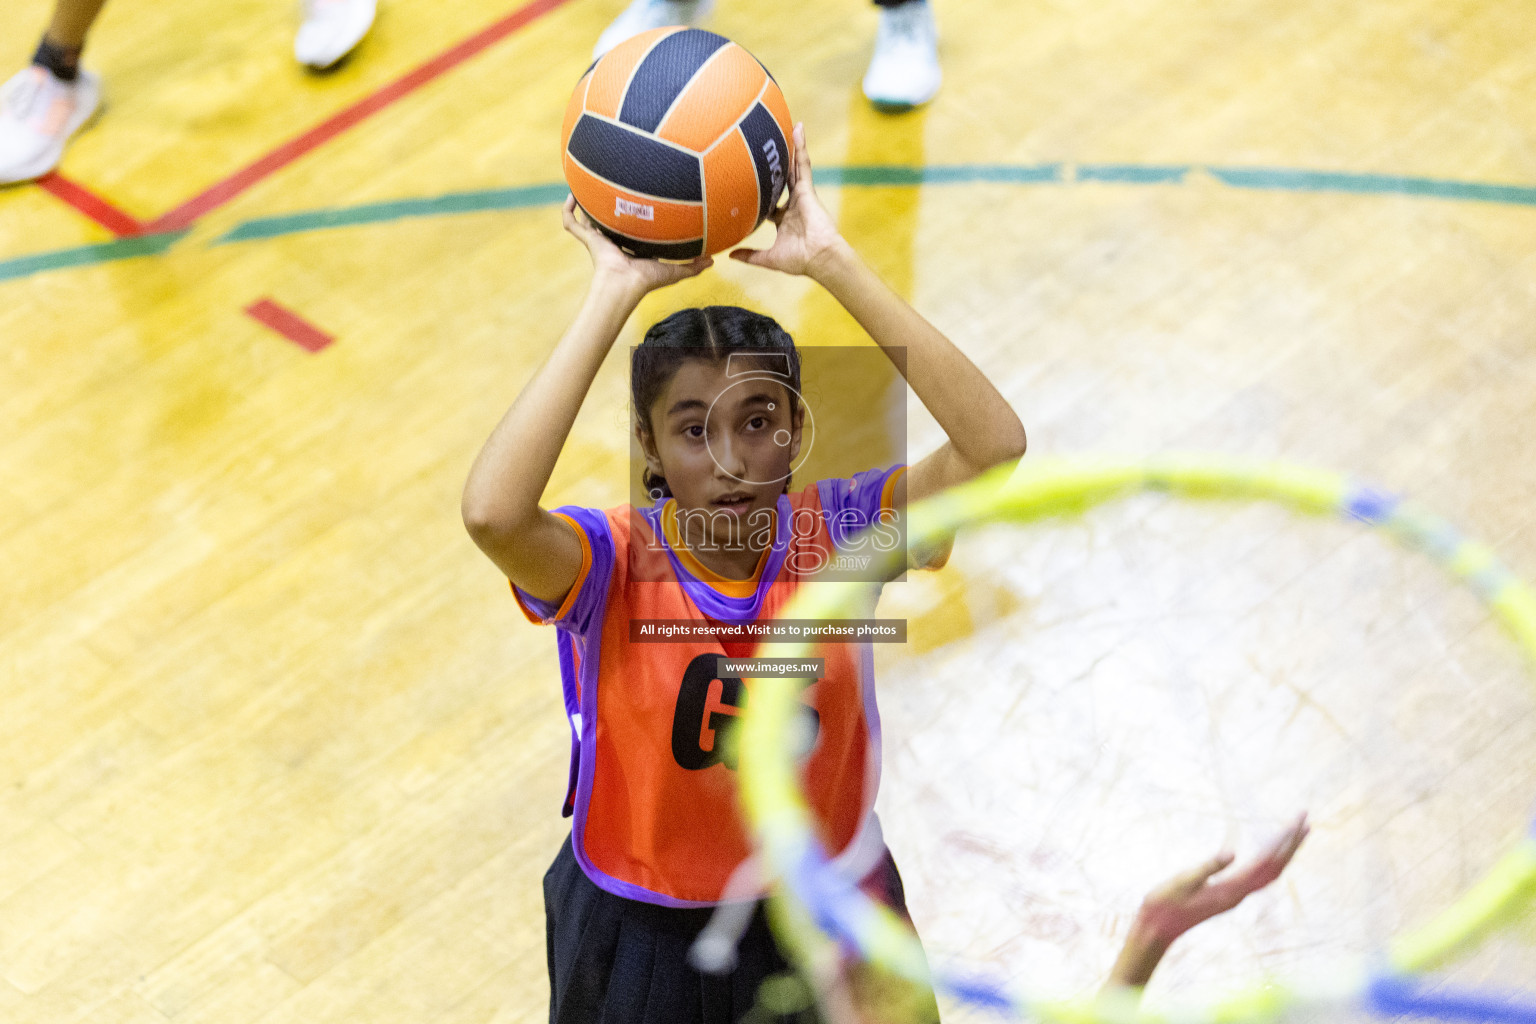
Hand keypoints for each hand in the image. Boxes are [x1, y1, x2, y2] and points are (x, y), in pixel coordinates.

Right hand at [563, 194, 712, 295]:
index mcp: (630, 247)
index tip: (639, 204)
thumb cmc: (646, 281)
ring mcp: (598, 240)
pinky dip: (568, 210)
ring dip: (585, 205)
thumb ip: (693, 266)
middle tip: (613, 189)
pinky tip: (572, 195)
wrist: (625, 285)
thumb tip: (713, 260)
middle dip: (608, 209)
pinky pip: (571, 223)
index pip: (630, 231)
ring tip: (587, 187)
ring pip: (587, 220)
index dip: (633, 220)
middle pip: (607, 223)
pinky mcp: (587, 239)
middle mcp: (612, 242)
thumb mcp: (674, 272)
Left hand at [729, 123, 848, 279]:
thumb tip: (730, 255)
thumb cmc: (799, 260)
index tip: (747, 181)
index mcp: (784, 218)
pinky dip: (801, 147)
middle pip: (783, 178)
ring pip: (794, 166)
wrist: (819, 258)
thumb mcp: (769, 258)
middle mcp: (793, 204)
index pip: (770, 200)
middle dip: (777, 163)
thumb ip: (750, 255)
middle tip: (767, 146)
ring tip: (787, 126)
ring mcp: (801, 195)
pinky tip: (798, 130)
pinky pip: (803, 164)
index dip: (761, 191)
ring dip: (791, 147)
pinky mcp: (808, 189)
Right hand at [1137, 813, 1310, 945]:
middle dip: (1293, 843)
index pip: (1267, 862)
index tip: (1295, 822)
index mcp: (1231, 889)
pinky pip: (1260, 877)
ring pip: (1271, 874)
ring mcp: (1236, 897)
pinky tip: (1271, 853)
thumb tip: (1233, 852)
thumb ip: (1208, 868)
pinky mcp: (1229, 896)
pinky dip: (1272, 861)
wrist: (1157, 929)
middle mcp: (1239, 894)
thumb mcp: (1183, 881)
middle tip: (1304, 818)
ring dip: (1286, 853)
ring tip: (1298, 833)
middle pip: (1276, 868)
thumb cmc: (1165, 903)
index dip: (1283, 841)